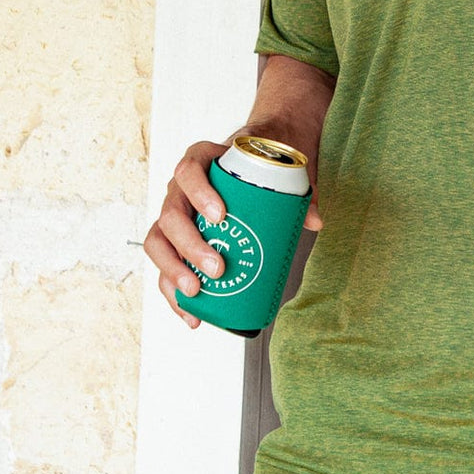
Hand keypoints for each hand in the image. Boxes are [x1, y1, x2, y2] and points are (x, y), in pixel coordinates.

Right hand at [143, 137, 324, 327]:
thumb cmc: (261, 164)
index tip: (220, 216)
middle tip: (217, 268)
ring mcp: (174, 215)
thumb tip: (315, 221)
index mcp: (200, 161)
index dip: (199, 194)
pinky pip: (165, 265)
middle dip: (189, 246)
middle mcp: (180, 189)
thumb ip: (299, 193)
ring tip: (196, 292)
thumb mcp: (280, 169)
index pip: (188, 171)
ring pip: (158, 242)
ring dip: (173, 270)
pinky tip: (190, 313)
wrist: (257, 161)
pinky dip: (173, 291)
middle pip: (171, 215)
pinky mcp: (175, 242)